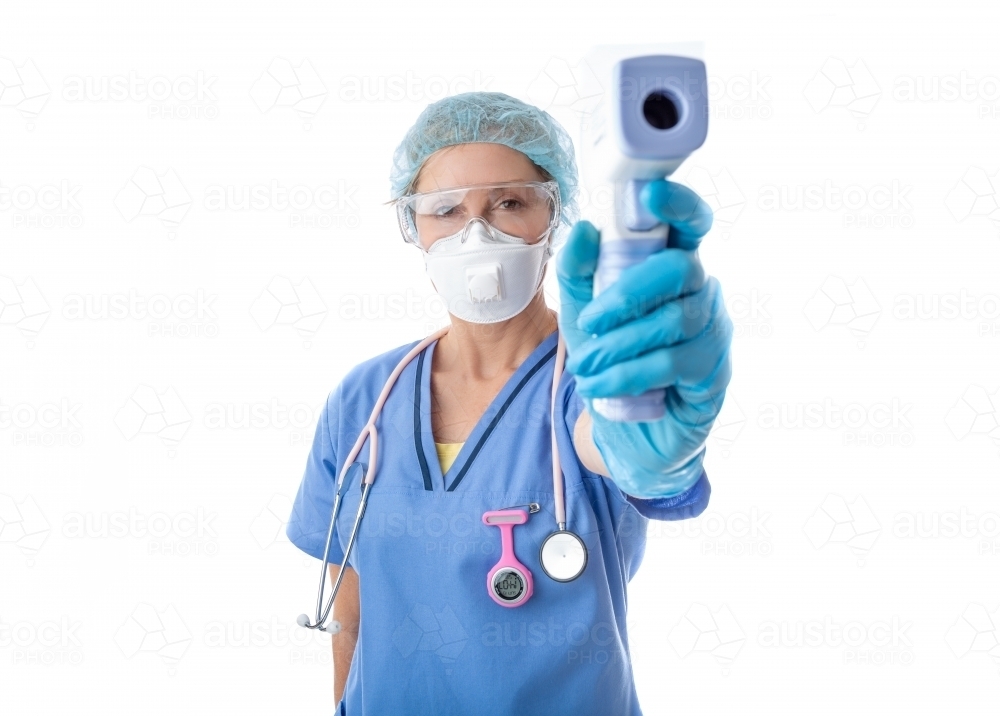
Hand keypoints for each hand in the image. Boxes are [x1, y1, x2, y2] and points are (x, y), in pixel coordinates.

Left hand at [556, 181, 732, 497]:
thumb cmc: (612, 358)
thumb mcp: (581, 314)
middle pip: (681, 268)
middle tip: (588, 322)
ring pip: (674, 320)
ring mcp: (712, 332)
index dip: (680, 204)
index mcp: (671, 267)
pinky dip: (627, 374)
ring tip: (586, 365)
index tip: (653, 192)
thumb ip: (578, 273)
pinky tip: (600, 386)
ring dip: (619, 343)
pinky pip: (673, 363)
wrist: (628, 429)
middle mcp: (701, 292)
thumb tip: (585, 229)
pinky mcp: (713, 373)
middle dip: (626, 293)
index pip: (691, 225)